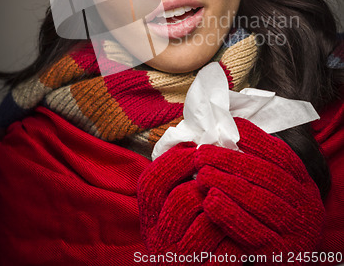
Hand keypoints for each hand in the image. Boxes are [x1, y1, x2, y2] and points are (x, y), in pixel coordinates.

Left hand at [138, 119, 324, 260]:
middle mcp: (306, 205)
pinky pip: (252, 232)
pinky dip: (229, 214)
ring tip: (201, 174)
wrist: (283, 262)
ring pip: (260, 201)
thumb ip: (257, 162)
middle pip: (266, 175)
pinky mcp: (280, 253)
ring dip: (227, 183)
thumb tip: (229, 128)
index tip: (227, 129)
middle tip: (201, 154)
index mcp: (304, 183)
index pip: (281, 155)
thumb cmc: (267, 217)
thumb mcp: (273, 188)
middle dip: (231, 160)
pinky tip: (209, 202)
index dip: (254, 139)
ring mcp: (296, 230)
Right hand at [138, 142, 242, 257]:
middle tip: (220, 177)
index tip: (197, 150)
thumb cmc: (197, 223)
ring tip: (232, 199)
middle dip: (206, 183)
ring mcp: (178, 258)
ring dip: (225, 206)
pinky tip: (241, 226)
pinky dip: (238, 233)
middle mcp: (157, 238)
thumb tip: (196, 138)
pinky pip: (226, 248)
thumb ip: (179, 173)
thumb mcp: (177, 197)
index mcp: (149, 215)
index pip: (151, 183)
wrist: (204, 261)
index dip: (175, 161)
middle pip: (181, 199)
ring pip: (207, 221)